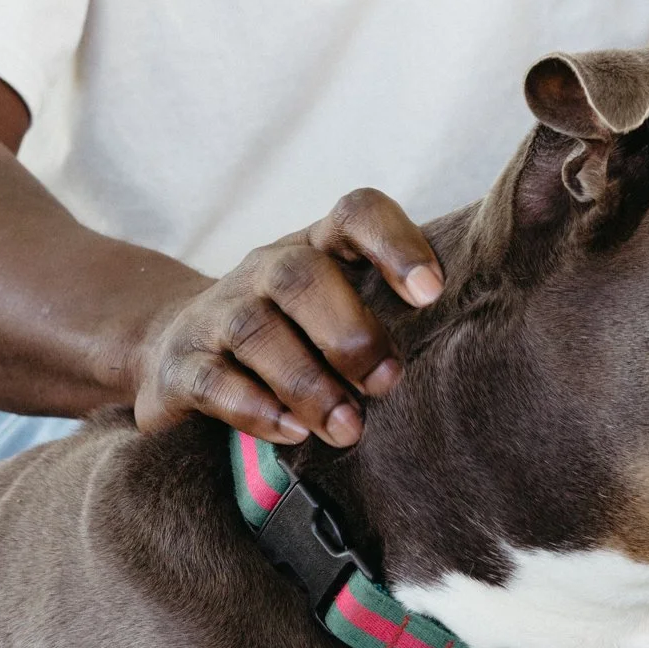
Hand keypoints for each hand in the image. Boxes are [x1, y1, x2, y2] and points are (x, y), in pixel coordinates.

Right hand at [132, 189, 443, 443]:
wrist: (179, 351)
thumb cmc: (294, 337)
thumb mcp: (341, 312)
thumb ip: (391, 319)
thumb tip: (469, 359)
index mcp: (318, 249)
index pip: (356, 214)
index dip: (395, 243)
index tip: (431, 294)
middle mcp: (266, 270)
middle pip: (301, 275)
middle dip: (349, 333)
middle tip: (386, 383)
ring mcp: (218, 314)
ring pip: (256, 330)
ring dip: (308, 383)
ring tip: (347, 430)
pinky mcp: (181, 365)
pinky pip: (212, 380)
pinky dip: (254, 408)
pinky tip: (292, 433)